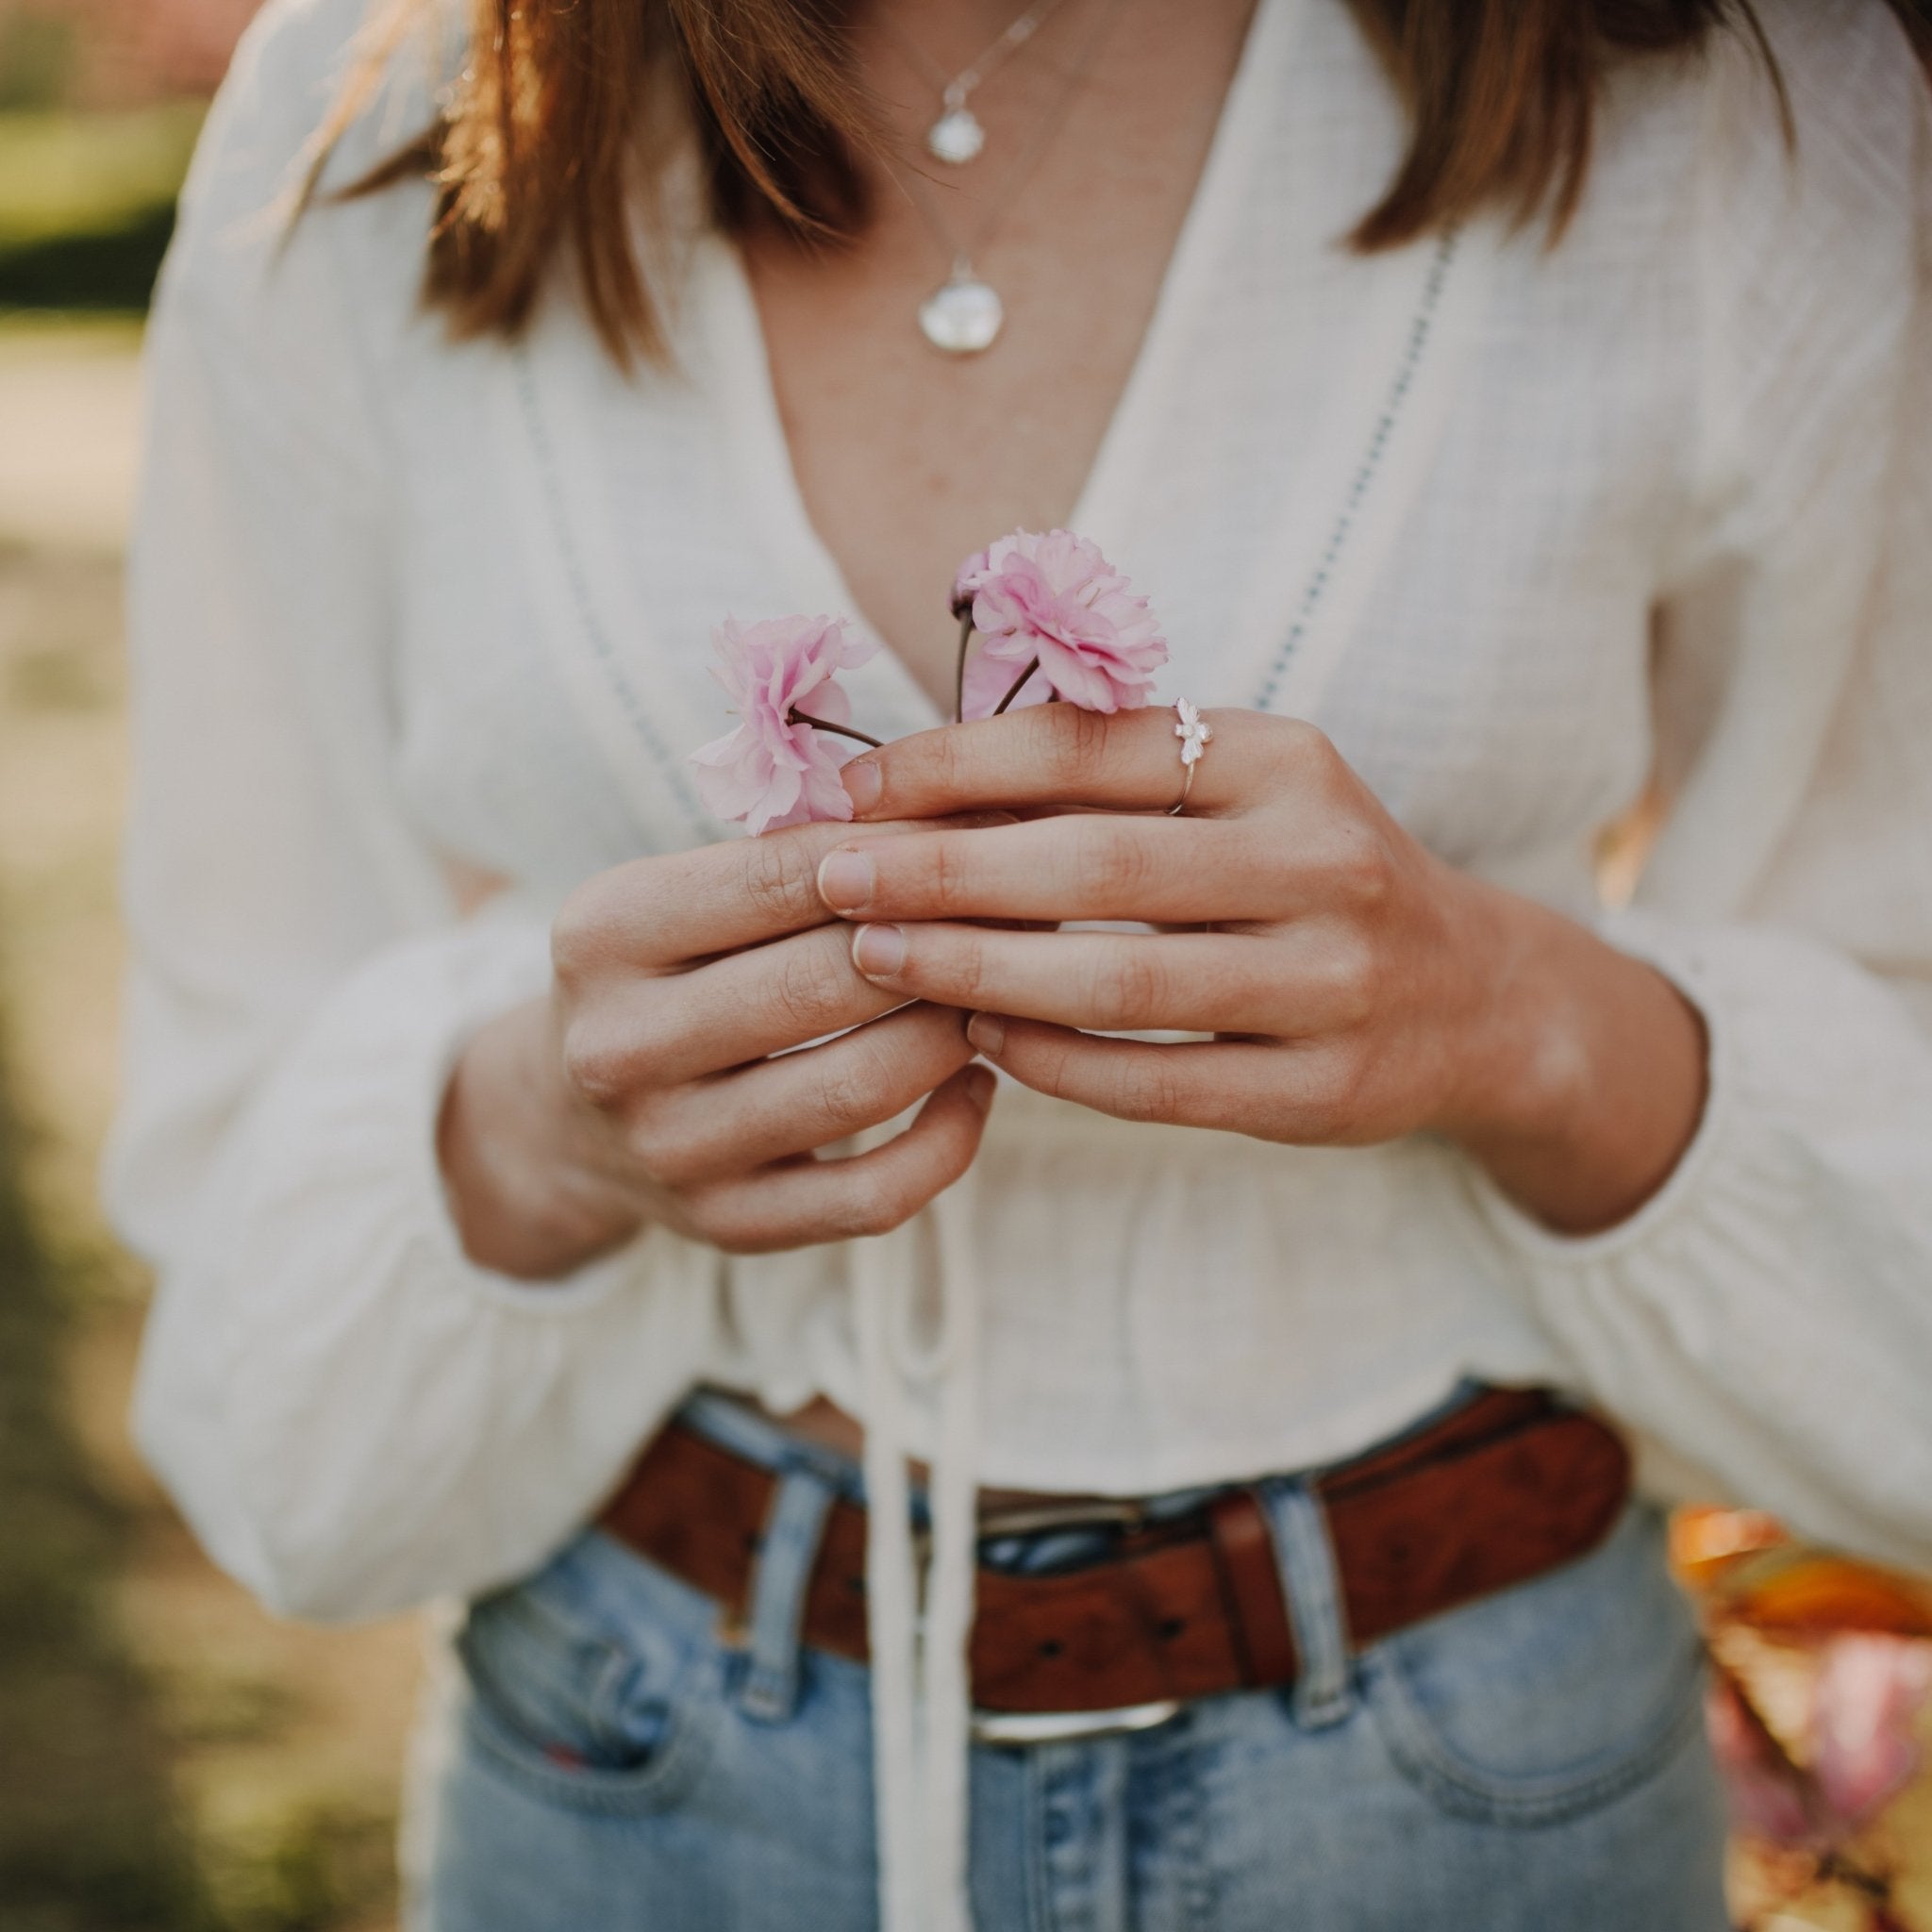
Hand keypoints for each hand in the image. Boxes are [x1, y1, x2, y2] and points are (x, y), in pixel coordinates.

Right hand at [438, 819, 998, 1277]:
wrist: (567, 1119)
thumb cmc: (667, 974)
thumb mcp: (681, 896)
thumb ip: (794, 858)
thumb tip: (963, 819)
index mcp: (606, 933)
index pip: (783, 875)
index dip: (904, 853)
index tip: (989, 834)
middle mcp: (621, 1045)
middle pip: (826, 981)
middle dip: (943, 941)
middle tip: (1022, 914)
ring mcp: (671, 1147)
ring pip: (859, 1087)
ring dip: (954, 1034)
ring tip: (998, 992)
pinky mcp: (725, 1224)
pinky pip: (872, 1194)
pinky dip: (948, 1139)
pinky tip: (975, 1085)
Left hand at [818, 706, 1706, 1233]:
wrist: (1476, 1000)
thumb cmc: (1308, 879)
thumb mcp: (1243, 797)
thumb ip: (1110, 784)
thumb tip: (914, 788)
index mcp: (1286, 760)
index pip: (1093, 746)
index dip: (959, 763)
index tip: (853, 785)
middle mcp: (1322, 860)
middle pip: (1097, 867)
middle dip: (944, 871)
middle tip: (832, 875)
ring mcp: (1333, 983)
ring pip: (1123, 982)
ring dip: (980, 971)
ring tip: (878, 958)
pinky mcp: (1325, 1090)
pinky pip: (1160, 1082)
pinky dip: (1054, 1060)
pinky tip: (978, 1037)